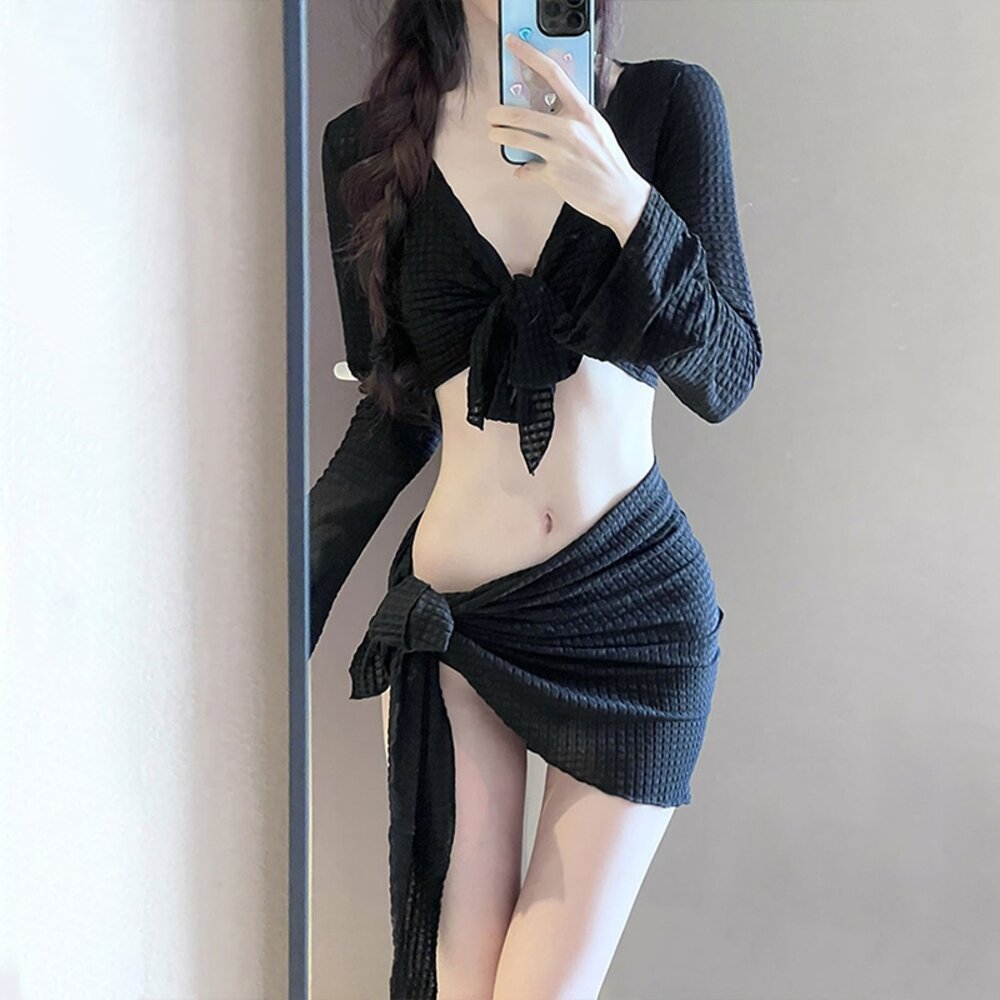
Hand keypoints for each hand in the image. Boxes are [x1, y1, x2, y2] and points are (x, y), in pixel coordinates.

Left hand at [486, 33, 651, 245]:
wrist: (619, 193)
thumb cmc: (607, 160)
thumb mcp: (596, 128)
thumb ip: (573, 116)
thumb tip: (549, 109)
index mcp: (583, 112)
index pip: (554, 75)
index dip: (530, 56)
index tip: (514, 44)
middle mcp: (571, 129)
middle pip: (523, 114)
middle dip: (499, 114)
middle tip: (492, 115)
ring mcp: (561, 153)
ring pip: (518, 139)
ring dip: (500, 136)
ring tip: (494, 134)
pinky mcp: (554, 175)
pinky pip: (528, 169)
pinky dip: (522, 170)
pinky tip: (522, 170)